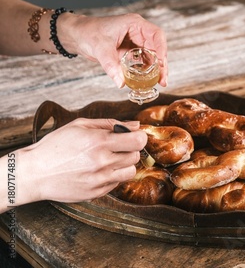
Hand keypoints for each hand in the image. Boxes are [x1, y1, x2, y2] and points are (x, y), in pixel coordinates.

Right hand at [16, 119, 145, 204]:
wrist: (34, 173)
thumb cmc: (56, 145)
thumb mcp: (80, 125)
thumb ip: (110, 123)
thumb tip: (135, 125)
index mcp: (99, 142)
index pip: (138, 140)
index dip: (139, 137)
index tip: (133, 136)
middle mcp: (102, 162)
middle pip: (136, 156)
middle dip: (130, 149)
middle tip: (116, 147)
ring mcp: (100, 179)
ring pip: (130, 172)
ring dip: (124, 164)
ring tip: (109, 160)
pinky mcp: (96, 193)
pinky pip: (117, 183)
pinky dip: (112, 176)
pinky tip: (98, 170)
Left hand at [63, 13, 167, 87]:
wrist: (77, 35)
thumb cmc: (88, 32)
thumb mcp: (100, 49)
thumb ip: (112, 66)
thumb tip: (121, 83)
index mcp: (134, 24)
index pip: (156, 34)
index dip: (161, 49)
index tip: (161, 64)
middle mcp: (138, 32)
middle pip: (157, 48)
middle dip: (161, 64)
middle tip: (163, 80)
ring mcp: (135, 42)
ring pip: (152, 56)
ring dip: (156, 69)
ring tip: (159, 83)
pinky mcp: (130, 51)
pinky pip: (143, 62)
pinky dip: (146, 71)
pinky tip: (147, 81)